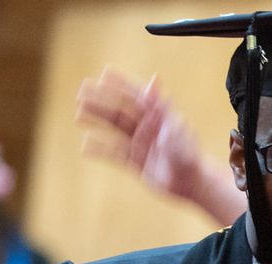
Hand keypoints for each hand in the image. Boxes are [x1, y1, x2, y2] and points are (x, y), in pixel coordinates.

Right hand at [77, 68, 209, 201]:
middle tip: (81, 92)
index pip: (136, 95)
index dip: (121, 83)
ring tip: (78, 114)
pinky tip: (85, 146)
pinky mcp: (136, 162)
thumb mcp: (175, 128)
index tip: (103, 73)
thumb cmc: (189, 154)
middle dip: (101, 101)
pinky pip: (113, 154)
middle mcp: (147, 128)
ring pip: (113, 129)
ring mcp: (140, 144)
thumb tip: (154, 79)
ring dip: (96, 121)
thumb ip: (162, 105)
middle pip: (120, 111)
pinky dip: (99, 150)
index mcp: (158, 117)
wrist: (192, 183)